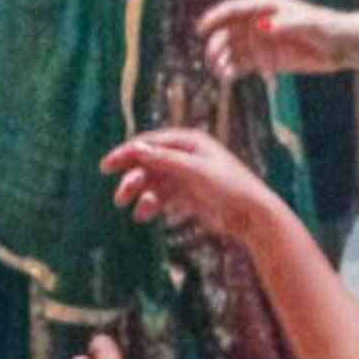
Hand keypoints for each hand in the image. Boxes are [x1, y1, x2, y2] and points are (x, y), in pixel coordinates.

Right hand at [98, 126, 281, 243]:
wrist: (251, 216)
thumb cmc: (229, 186)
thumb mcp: (195, 170)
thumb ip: (165, 160)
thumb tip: (137, 149)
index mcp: (189, 142)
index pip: (150, 143)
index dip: (127, 153)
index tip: (107, 165)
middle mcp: (184, 157)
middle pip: (148, 164)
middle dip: (133, 179)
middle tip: (120, 196)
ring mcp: (184, 177)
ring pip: (152, 183)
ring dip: (142, 195)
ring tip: (139, 211)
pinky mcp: (186, 197)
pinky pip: (161, 198)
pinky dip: (151, 205)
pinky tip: (146, 214)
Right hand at [199, 0, 347, 79]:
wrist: (341, 47)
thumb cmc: (327, 27)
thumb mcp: (308, 23)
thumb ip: (284, 24)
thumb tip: (261, 27)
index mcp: (265, 6)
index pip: (234, 9)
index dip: (215, 17)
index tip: (202, 28)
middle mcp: (258, 23)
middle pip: (228, 32)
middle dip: (218, 44)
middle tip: (213, 59)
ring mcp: (260, 42)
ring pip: (232, 51)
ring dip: (222, 60)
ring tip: (220, 73)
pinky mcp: (265, 61)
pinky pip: (242, 66)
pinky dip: (232, 71)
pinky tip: (227, 78)